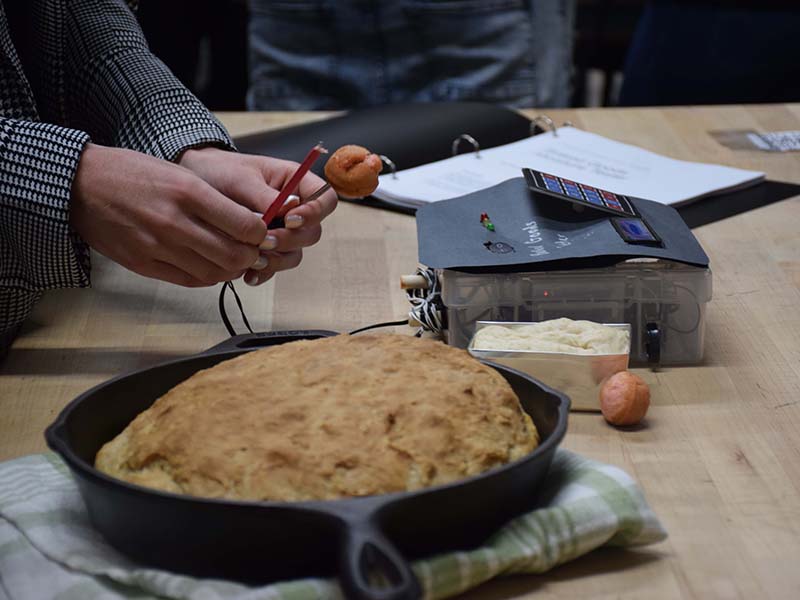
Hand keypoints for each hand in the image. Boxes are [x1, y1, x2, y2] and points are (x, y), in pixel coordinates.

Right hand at [70, 143, 267, 286]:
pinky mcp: (143, 264)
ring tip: (234, 260)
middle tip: (254, 251)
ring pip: (214, 273)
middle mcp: (175, 222)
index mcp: (189, 192)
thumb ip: (214, 200)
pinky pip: (188, 281)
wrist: (82, 184)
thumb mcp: (180, 174)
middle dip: (252, 256)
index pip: (244, 225)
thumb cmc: (134, 174)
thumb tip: (249, 223)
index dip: (261, 234)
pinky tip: (210, 267)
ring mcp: (157, 246)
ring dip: (231, 270)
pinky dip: (207, 277)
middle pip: (234, 255)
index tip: (262, 233)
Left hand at [178, 146, 337, 285]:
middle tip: (265, 241)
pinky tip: (249, 274)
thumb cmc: (222, 171)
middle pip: (312, 232)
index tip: (290, 220)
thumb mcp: (242, 178)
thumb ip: (265, 196)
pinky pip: (275, 266)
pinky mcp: (267, 248)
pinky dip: (264, 272)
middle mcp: (296, 209)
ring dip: (278, 260)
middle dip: (290, 240)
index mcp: (297, 183)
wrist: (198, 182)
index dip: (315, 213)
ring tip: (254, 259)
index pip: (325, 200)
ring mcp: (282, 231)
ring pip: (295, 253)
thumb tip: (290, 209)